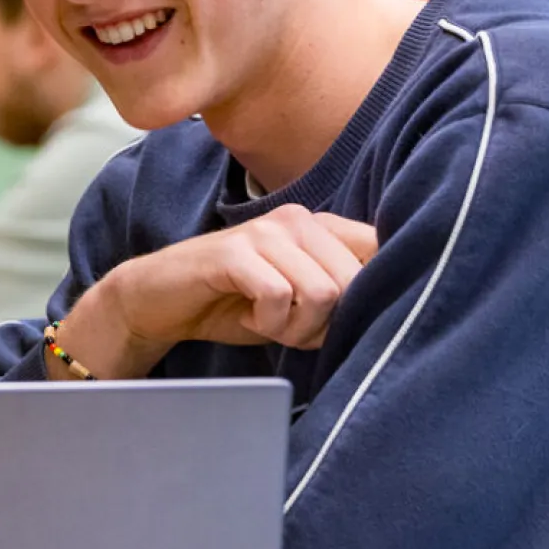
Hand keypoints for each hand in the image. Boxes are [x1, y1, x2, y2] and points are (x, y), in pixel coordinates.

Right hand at [97, 205, 378, 354]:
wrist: (160, 301)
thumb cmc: (236, 305)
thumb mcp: (300, 303)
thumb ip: (340, 298)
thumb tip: (387, 310)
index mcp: (322, 227)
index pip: (381, 250)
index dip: (371, 295)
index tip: (334, 320)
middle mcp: (299, 220)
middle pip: (354, 283)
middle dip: (327, 323)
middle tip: (291, 329)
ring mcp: (266, 232)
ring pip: (322, 292)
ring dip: (296, 327)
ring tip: (268, 324)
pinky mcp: (235, 251)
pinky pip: (278, 296)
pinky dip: (267, 323)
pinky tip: (248, 319)